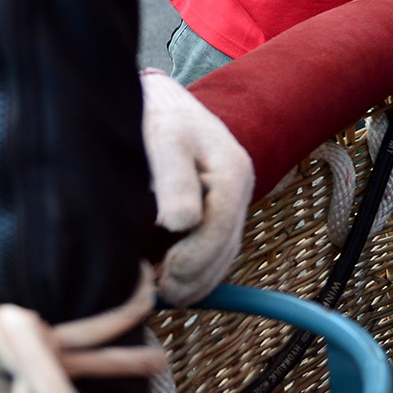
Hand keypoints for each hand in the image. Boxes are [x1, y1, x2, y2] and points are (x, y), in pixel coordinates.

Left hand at [141, 70, 255, 304]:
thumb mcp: (162, 141)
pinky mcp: (220, 201)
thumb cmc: (153, 115)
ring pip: (225, 248)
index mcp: (231, 170)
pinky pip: (218, 242)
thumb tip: (182, 224)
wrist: (156, 96)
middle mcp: (239, 184)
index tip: (164, 278)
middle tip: (162, 295)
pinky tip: (174, 277)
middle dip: (196, 276)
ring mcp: (233, 195)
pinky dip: (200, 265)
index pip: (219, 229)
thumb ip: (174, 180)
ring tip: (166, 293)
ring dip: (199, 276)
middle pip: (227, 244)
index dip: (194, 260)